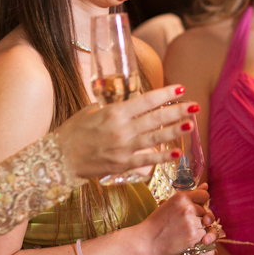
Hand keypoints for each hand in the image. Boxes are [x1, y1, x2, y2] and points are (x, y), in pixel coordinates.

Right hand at [54, 85, 196, 178]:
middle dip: (178, 111)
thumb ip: (111, 107)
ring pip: (155, 138)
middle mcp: (122, 129)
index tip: (181, 89)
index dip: (165, 94)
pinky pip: (147, 160)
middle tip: (195, 105)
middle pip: (156, 118)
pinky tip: (177, 153)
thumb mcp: (90, 111)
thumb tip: (126, 103)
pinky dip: (162, 157)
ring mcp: (123, 148)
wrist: (58, 159)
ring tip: (192, 125)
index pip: (146, 100)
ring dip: (176, 131)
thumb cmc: (72, 132)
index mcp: (114, 112)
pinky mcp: (122, 165)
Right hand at [149, 184, 216, 254]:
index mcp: (182, 197)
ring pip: (204, 222)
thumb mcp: (172, 202)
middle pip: (204, 210)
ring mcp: (191, 222)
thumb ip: (191, 193)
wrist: (148, 240)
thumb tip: (206, 185)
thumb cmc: (158, 220)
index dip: (200, 202)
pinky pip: (203, 234)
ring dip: (197, 226)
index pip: (204, 195)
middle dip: (197, 216)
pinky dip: (196, 236)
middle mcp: (188, 207)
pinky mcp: (193, 235)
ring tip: (182, 229)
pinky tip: (184, 236)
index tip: (193, 207)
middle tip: (181, 221)